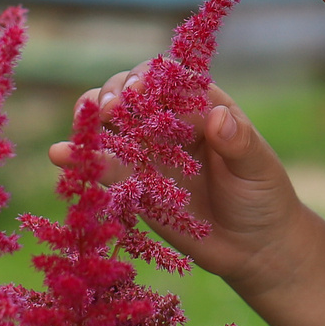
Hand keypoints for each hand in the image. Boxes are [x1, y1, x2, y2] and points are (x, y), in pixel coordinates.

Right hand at [49, 73, 306, 295]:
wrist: (254, 247)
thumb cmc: (263, 197)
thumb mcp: (258, 168)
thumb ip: (240, 143)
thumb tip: (218, 117)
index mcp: (203, 105)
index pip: (171, 78)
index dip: (152, 78)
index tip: (141, 91)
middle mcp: (170, 121)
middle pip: (132, 93)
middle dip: (117, 94)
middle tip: (112, 109)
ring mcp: (147, 151)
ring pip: (111, 123)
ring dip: (92, 117)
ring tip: (83, 122)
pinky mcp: (132, 182)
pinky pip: (103, 165)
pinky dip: (81, 158)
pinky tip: (61, 155)